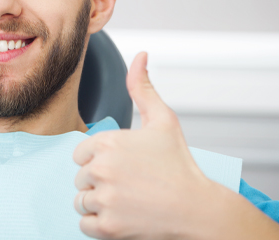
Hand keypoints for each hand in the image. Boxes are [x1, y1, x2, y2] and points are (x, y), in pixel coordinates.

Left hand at [73, 52, 213, 238]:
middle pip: (81, 177)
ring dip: (99, 202)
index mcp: (107, 142)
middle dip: (100, 181)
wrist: (197, 209)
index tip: (124, 165)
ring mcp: (103, 199)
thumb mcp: (163, 120)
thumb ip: (143, 87)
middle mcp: (100, 169)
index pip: (81, 153)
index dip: (101, 160)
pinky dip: (100, 224)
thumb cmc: (180, 165)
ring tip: (127, 200)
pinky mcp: (106, 227)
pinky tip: (123, 215)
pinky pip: (85, 224)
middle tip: (129, 184)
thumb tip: (140, 56)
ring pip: (81, 200)